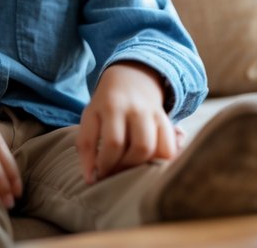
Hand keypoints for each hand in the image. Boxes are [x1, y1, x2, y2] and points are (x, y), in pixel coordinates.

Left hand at [76, 62, 178, 183]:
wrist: (131, 77)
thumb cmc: (105, 106)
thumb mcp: (90, 117)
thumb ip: (86, 146)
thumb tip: (90, 180)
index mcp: (109, 106)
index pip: (112, 142)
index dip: (106, 165)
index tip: (98, 176)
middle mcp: (134, 108)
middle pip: (139, 148)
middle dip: (126, 168)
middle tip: (114, 174)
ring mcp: (152, 114)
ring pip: (156, 149)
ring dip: (143, 167)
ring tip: (129, 170)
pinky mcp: (165, 120)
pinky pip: (170, 147)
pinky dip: (162, 161)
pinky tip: (148, 164)